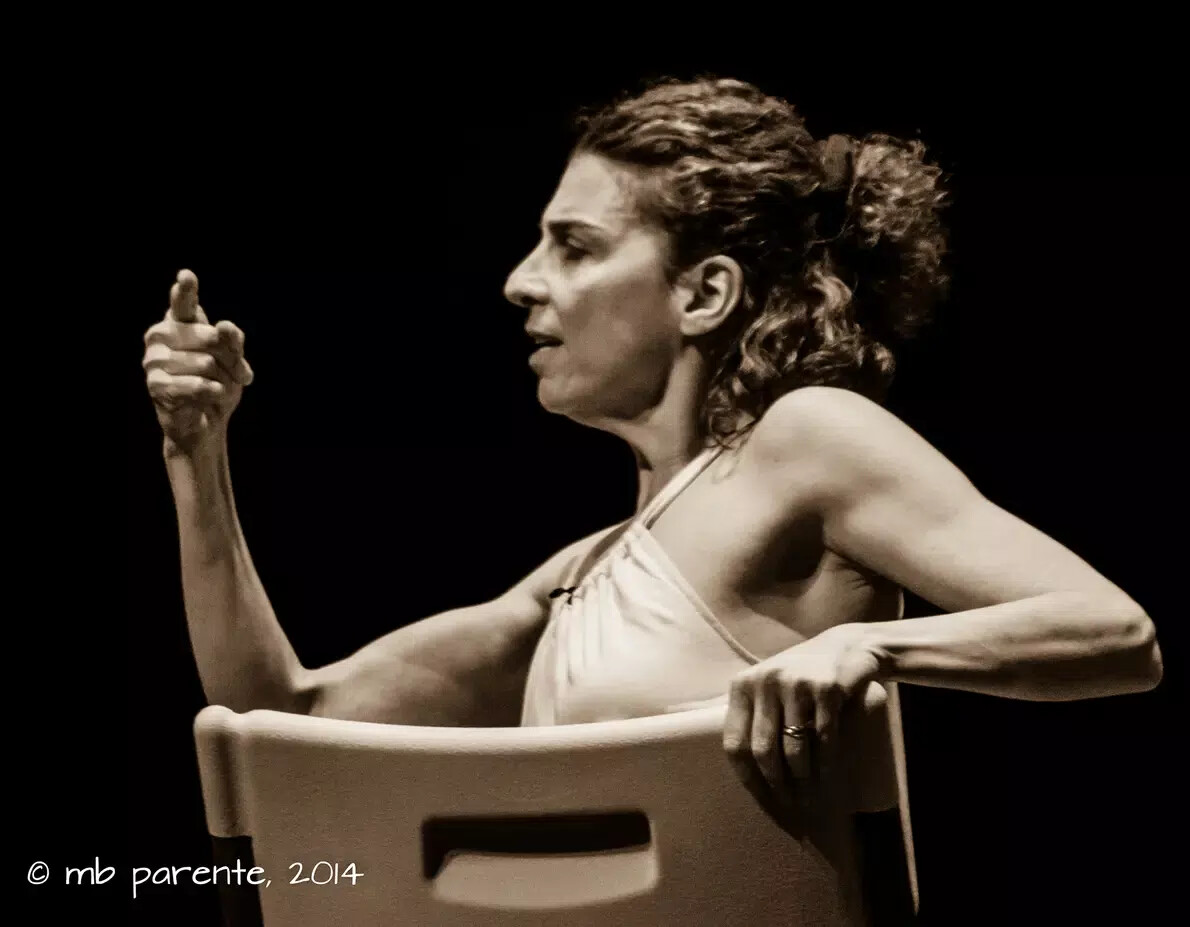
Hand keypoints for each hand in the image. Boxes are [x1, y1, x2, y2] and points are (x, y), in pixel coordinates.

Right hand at [143, 270, 253, 455]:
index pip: (183, 303)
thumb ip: (232, 341)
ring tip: (219, 390)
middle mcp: (161, 336)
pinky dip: (213, 393)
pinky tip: (211, 397)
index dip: (185, 291)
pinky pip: (197, 385)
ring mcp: (154, 359)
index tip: (186, 276)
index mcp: (180, 323)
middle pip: (210, 338)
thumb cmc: (219, 383)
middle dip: (232, 360)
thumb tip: (223, 326)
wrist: (208, 420)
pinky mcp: (155, 384)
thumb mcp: (234, 361)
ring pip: (205, 363)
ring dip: (223, 380)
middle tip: (239, 375)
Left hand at [723, 622, 882, 828]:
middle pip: (763, 751)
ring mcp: (796, 683)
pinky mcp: (827, 688)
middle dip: (778, 787)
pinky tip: (830, 781)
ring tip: (811, 800)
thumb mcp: (770, 687)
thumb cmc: (803, 677)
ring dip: (803, 782)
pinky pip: (824, 739)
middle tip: (792, 808)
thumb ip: (753, 716)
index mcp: (743, 686)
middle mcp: (764, 682)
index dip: (748, 779)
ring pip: (794, 749)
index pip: (735, 743)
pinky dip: (827, 766)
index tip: (764, 803)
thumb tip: (744, 774)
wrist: (849, 647)